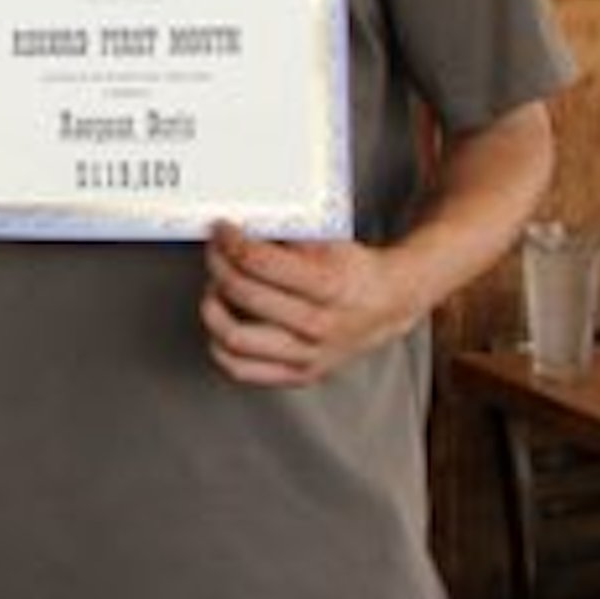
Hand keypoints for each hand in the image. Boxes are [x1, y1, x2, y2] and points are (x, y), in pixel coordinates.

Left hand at [198, 222, 417, 386]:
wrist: (386, 304)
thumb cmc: (353, 271)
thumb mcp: (327, 240)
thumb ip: (285, 232)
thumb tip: (242, 224)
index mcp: (329, 286)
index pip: (260, 262)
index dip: (231, 242)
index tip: (222, 230)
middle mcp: (319, 325)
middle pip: (243, 294)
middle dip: (218, 265)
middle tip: (215, 251)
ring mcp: (308, 355)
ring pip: (235, 338)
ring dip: (213, 306)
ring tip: (217, 287)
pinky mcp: (299, 374)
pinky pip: (241, 369)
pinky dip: (220, 346)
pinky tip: (223, 322)